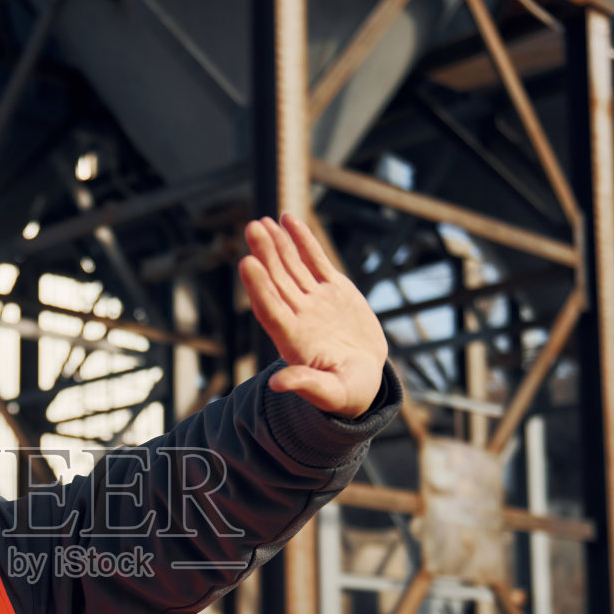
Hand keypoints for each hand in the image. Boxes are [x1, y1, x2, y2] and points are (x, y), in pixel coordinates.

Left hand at [238, 213, 388, 418]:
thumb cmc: (347, 394)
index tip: (247, 263)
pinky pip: (315, 260)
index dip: (259, 287)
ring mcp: (314, 301)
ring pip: (292, 267)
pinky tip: (288, 220)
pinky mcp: (333, 290)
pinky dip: (303, 240)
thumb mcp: (331, 393)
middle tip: (251, 228)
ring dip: (277, 244)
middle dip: (265, 255)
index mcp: (294, 341)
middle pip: (277, 282)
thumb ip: (306, 385)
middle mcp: (299, 316)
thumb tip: (276, 384)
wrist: (366, 379)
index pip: (272, 310)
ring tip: (262, 222)